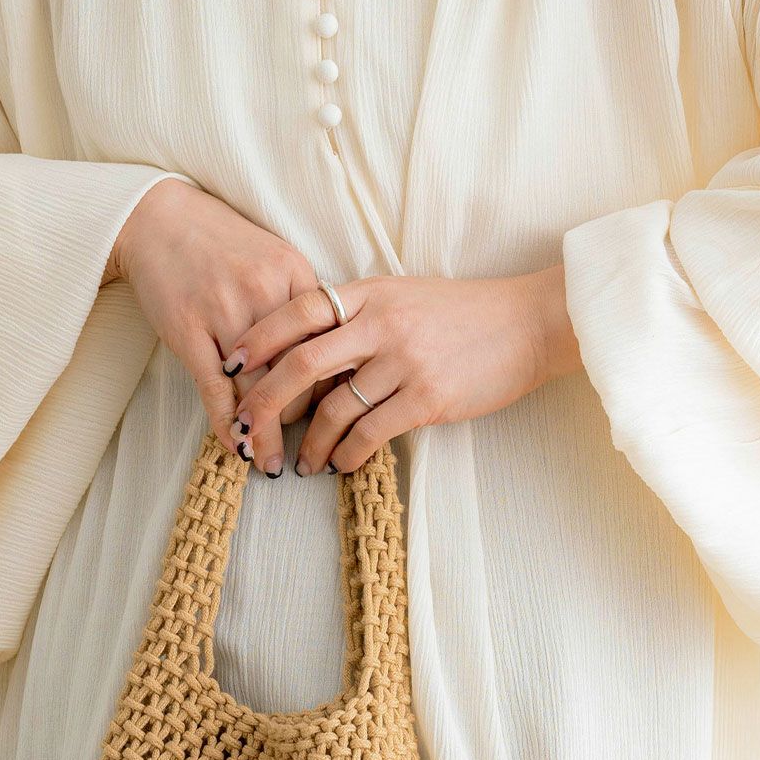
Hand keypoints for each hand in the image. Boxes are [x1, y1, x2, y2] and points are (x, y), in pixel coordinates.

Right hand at [103, 178, 321, 460]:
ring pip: (257, 386)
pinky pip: (214, 388)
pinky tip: (238, 447)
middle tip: (310, 450)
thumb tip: (329, 354)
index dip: (333, 386)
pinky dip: (226, 422)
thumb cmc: (220, 243)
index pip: (327, 344)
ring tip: (274, 464)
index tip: (335, 416)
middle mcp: (265, 293)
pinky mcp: (187, 329)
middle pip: (296, 370)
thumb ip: (301, 302)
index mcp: (295, 275)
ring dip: (266, 434)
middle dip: (303, 418)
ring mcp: (224, 311)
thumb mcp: (275, 258)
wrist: (158, 217)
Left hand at [222, 265, 582, 473]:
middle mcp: (380, 325)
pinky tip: (341, 465)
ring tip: (300, 463)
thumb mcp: (405, 297)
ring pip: (334, 408)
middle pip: (300, 363)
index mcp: (370, 294)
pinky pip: (370, 433)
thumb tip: (311, 343)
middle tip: (247, 429)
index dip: (257, 338)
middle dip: (265, 401)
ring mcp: (404, 361)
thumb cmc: (465, 314)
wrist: (528, 324)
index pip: (297, 310)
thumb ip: (360, 315)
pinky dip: (347, 454)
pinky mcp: (427, 398)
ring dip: (310, 443)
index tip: (231, 365)